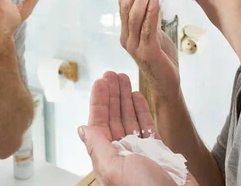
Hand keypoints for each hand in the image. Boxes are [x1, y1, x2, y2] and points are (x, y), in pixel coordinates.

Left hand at [79, 72, 197, 185]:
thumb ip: (97, 146)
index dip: (99, 101)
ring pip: (130, 118)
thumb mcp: (114, 167)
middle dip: (112, 95)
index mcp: (108, 158)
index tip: (101, 81)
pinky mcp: (158, 151)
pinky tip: (137, 96)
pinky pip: (147, 125)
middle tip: (112, 73)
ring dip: (126, 98)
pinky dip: (142, 110)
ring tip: (125, 78)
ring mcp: (141, 151)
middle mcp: (122, 153)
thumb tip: (81, 129)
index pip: (98, 123)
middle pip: (113, 117)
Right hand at [119, 0, 179, 101]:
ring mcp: (134, 46)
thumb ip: (150, 20)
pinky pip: (147, 27)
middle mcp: (126, 39)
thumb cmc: (162, 60)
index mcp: (126, 34)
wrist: (166, 86)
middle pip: (126, 7)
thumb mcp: (154, 35)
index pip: (123, 5)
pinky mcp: (147, 52)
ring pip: (135, 15)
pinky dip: (152, 10)